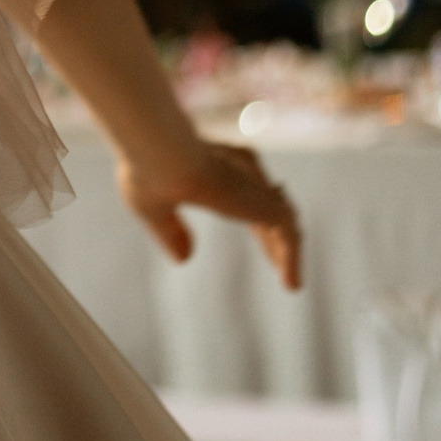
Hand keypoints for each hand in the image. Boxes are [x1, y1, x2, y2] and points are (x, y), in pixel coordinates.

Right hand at [117, 138, 302, 291]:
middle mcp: (241, 169)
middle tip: (276, 262)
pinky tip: (292, 285)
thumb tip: (185, 259)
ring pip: (282, 222)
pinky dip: (293, 261)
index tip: (259, 236)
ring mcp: (256, 187)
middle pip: (266, 207)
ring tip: (291, 282)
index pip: (241, 192)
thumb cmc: (147, 172)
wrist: (162, 154)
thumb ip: (170, 232)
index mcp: (214, 165)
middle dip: (270, 236)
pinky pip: (289, 237)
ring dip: (286, 252)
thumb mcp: (153, 208)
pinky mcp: (267, 204)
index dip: (248, 216)